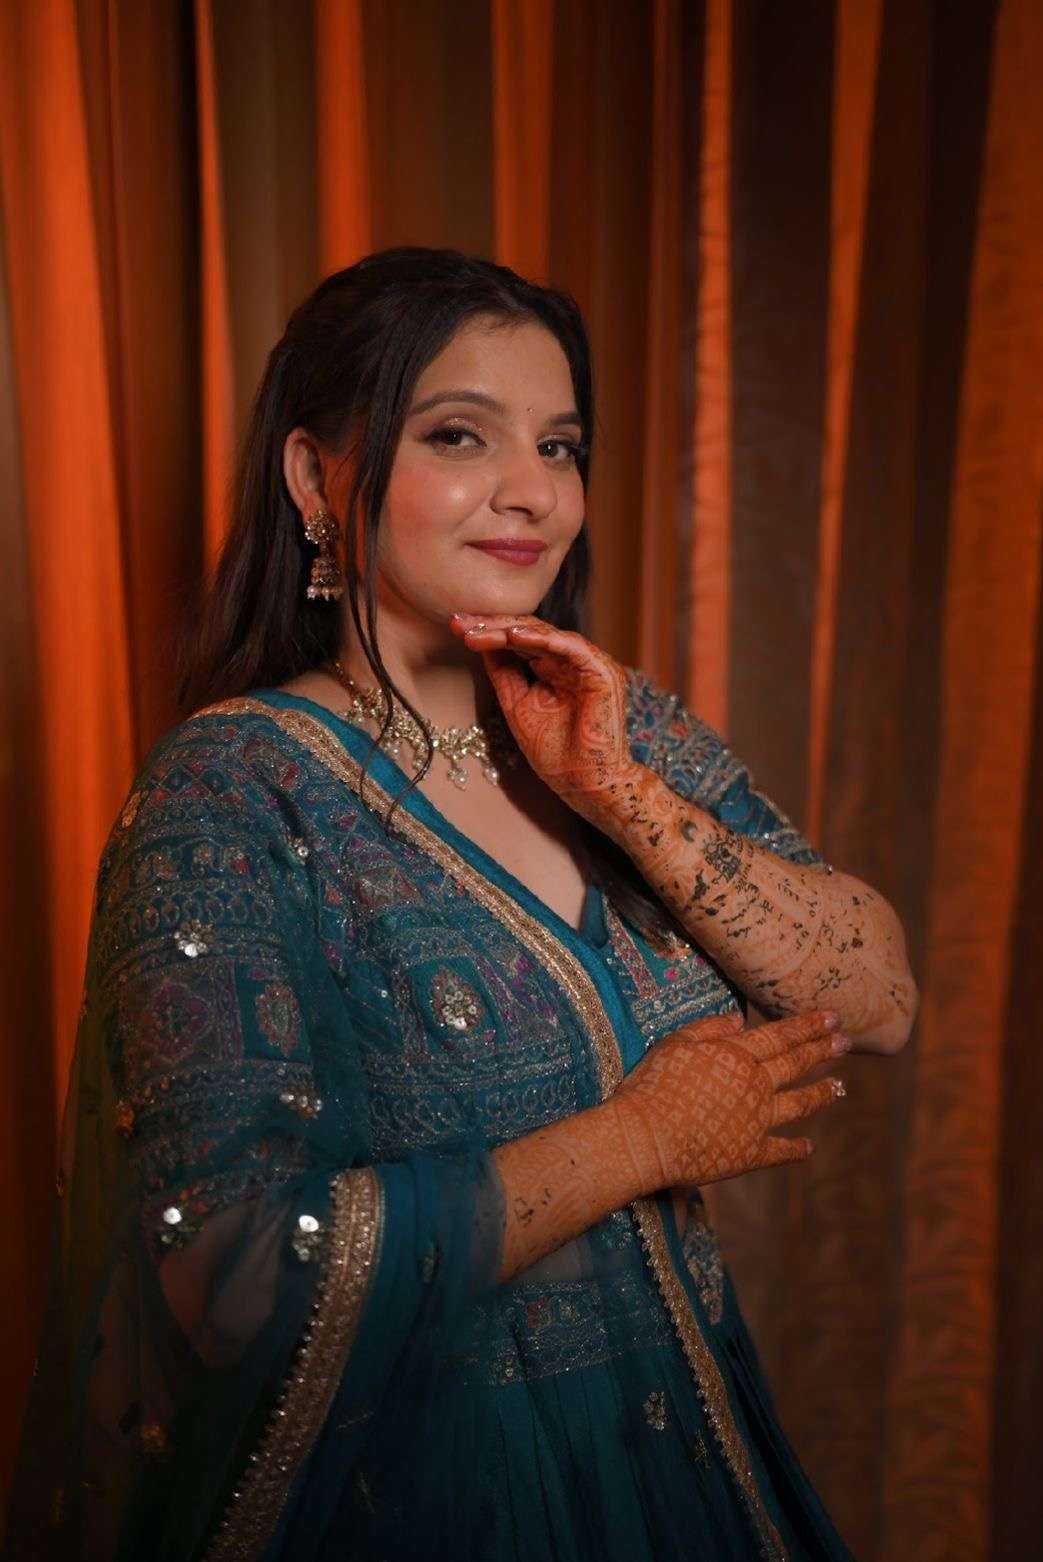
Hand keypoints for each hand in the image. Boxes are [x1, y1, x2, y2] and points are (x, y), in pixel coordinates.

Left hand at [448, 611, 638, 826]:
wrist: (585, 784)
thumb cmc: (556, 753)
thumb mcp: (517, 706)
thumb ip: (504, 674)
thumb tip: (480, 643)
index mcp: (552, 667)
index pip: (517, 640)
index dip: (486, 633)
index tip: (454, 628)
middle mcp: (569, 660)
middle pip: (527, 631)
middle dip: (491, 625)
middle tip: (458, 623)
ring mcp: (587, 663)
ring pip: (544, 634)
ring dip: (509, 630)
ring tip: (478, 631)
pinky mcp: (602, 671)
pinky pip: (570, 646)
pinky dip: (543, 639)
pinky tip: (514, 636)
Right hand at [605, 1007, 848, 1192]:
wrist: (645, 1137)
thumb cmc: (652, 1085)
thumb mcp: (674, 1044)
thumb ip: (708, 1028)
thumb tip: (740, 1017)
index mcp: (737, 1055)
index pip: (780, 1035)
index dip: (807, 1025)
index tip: (832, 1016)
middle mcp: (755, 1086)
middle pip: (795, 1064)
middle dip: (822, 1050)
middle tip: (845, 1040)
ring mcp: (756, 1121)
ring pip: (798, 1104)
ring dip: (821, 1094)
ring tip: (840, 1087)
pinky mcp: (749, 1153)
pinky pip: (781, 1150)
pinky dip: (797, 1149)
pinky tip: (809, 1147)